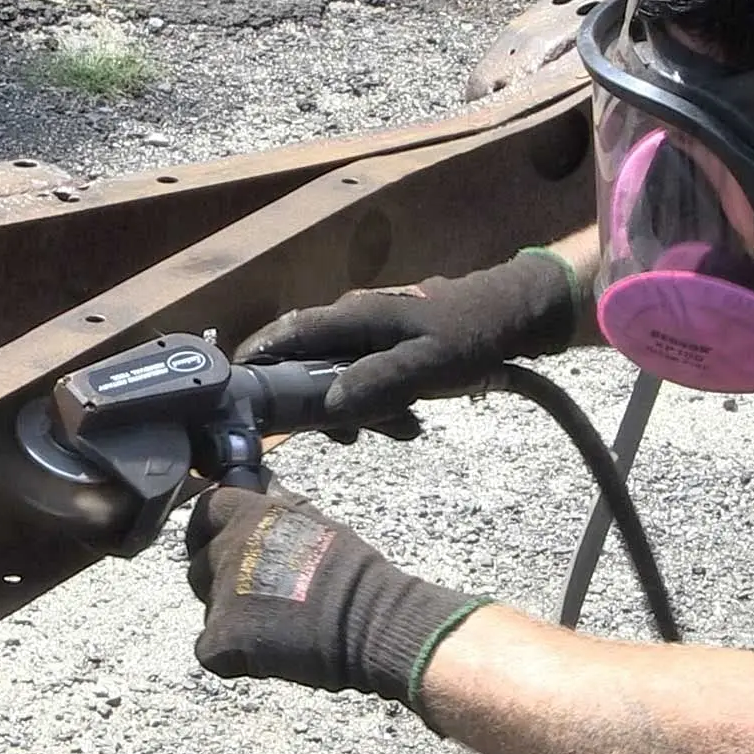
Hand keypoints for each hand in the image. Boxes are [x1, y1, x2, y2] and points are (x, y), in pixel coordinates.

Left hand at [184, 479, 490, 706]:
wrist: (370, 620)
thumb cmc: (354, 573)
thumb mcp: (315, 522)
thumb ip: (278, 506)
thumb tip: (261, 482)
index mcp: (251, 514)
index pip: (207, 511)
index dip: (210, 529)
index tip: (220, 541)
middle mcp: (230, 548)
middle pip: (199, 563)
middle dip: (218, 578)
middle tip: (253, 594)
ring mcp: (222, 594)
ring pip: (207, 606)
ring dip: (230, 616)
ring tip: (273, 624)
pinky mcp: (222, 637)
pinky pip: (209, 647)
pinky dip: (232, 655)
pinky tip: (266, 652)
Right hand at [233, 248, 582, 443]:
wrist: (517, 315)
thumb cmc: (472, 333)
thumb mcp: (428, 364)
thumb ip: (379, 383)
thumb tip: (331, 407)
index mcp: (353, 316)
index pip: (288, 333)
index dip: (257, 357)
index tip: (236, 388)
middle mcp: (353, 320)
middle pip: (309, 362)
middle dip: (319, 403)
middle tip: (343, 438)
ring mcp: (371, 332)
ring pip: (340, 375)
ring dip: (358, 409)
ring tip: (396, 430)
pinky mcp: (389, 346)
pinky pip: (366, 378)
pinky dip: (378, 403)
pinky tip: (406, 422)